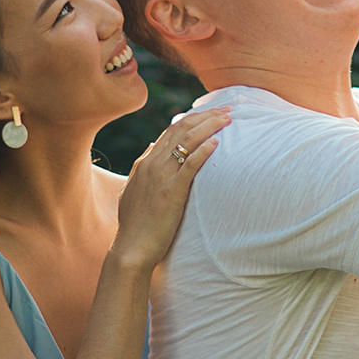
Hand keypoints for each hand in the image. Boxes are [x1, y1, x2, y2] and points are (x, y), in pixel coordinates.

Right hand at [109, 106, 229, 272]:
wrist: (131, 249)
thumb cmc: (136, 226)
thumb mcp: (133, 191)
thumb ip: (142, 169)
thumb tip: (150, 148)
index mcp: (144, 163)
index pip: (170, 131)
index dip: (192, 119)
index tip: (211, 114)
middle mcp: (151, 165)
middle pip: (181, 129)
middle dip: (205, 116)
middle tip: (227, 110)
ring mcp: (160, 176)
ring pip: (187, 141)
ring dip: (209, 126)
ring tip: (228, 119)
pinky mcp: (171, 191)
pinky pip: (189, 165)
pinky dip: (203, 151)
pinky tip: (217, 143)